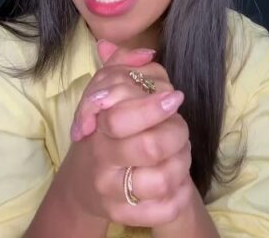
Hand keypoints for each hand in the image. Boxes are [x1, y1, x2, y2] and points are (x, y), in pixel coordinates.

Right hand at [57, 40, 193, 226]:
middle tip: (181, 128)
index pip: (122, 118)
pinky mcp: (126, 217)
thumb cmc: (104, 133)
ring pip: (163, 179)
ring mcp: (112, 193)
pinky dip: (181, 192)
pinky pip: (166, 208)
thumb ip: (122, 67)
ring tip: (179, 152)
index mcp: (96, 131)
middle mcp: (101, 163)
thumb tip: (147, 52)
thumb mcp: (105, 95)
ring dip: (182, 162)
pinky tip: (178, 179)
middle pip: (150, 147)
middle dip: (177, 133)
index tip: (174, 98)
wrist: (86, 184)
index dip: (153, 106)